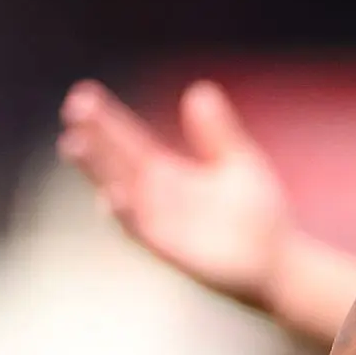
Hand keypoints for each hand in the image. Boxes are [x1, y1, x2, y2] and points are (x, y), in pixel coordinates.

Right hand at [58, 78, 293, 304]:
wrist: (282, 264)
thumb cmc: (260, 216)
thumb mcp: (239, 160)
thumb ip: (217, 131)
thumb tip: (199, 90)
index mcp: (168, 174)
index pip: (129, 142)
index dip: (107, 120)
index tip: (83, 93)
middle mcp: (156, 199)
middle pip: (117, 163)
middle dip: (95, 138)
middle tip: (74, 107)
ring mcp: (161, 225)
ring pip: (121, 194)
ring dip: (98, 171)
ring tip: (75, 144)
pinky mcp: (173, 252)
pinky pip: (143, 233)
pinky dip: (126, 216)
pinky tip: (112, 195)